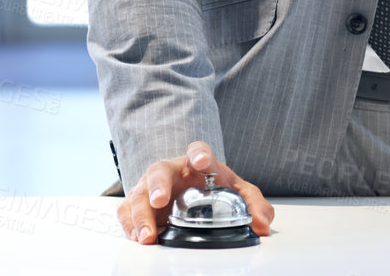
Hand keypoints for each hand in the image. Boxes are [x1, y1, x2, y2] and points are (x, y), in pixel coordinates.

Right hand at [116, 140, 273, 244]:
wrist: (189, 187)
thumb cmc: (211, 184)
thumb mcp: (237, 190)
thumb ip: (253, 203)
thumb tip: (262, 223)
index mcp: (196, 163)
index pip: (197, 151)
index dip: (199, 154)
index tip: (202, 161)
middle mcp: (170, 171)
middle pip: (159, 171)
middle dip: (157, 186)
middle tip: (159, 201)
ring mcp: (151, 187)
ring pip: (138, 195)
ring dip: (140, 215)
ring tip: (146, 236)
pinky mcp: (139, 204)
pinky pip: (127, 212)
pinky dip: (130, 225)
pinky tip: (138, 238)